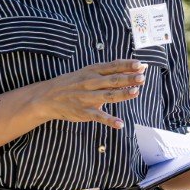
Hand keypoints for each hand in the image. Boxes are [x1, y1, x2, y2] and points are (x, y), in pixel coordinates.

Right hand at [20, 60, 143, 129]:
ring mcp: (87, 98)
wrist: (47, 97)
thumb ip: (111, 71)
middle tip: (142, 78)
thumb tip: (137, 67)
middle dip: (127, 79)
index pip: (112, 67)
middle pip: (112, 80)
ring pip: (107, 96)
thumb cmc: (73, 83)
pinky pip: (98, 117)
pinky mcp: (84, 112)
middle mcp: (90, 83)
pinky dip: (109, 120)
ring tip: (136, 92)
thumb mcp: (88, 72)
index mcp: (92, 71)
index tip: (140, 65)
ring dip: (122, 94)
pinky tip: (120, 124)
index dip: (126, 66)